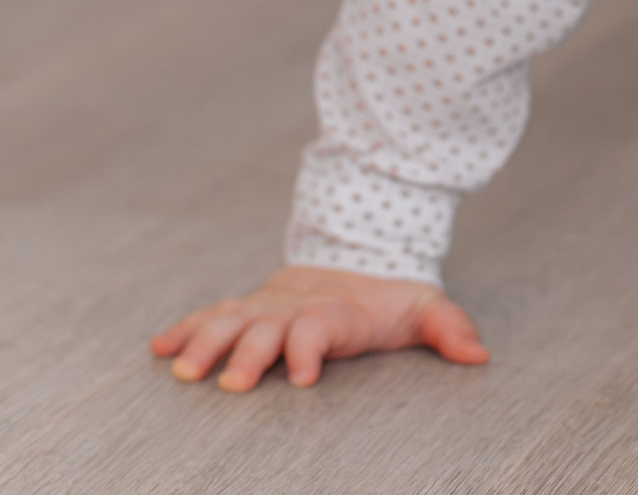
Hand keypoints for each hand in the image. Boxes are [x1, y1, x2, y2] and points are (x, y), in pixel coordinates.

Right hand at [149, 264, 489, 390]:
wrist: (359, 253)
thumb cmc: (392, 296)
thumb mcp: (425, 307)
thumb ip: (448, 329)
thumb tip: (478, 355)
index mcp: (335, 311)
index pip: (319, 328)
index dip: (310, 348)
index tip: (303, 376)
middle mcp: (294, 307)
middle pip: (266, 329)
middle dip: (248, 354)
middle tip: (231, 384)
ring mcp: (267, 307)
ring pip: (230, 321)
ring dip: (205, 343)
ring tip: (181, 369)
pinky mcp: (249, 309)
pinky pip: (212, 316)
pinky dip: (185, 329)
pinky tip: (158, 347)